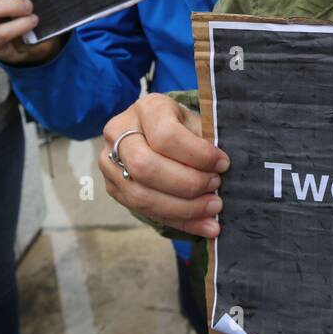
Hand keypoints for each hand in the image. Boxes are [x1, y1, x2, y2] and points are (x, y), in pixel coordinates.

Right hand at [99, 93, 226, 236]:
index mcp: (147, 108)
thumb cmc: (183, 126)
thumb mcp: (196, 123)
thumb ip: (205, 142)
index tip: (223, 164)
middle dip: (186, 184)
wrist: (156, 131)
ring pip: (141, 195)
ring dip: (183, 208)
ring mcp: (109, 162)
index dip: (197, 155)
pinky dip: (179, 221)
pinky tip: (205, 226)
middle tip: (215, 187)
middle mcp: (119, 132)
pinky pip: (144, 212)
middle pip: (145, 167)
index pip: (166, 136)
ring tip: (213, 209)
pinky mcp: (113, 188)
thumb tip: (223, 171)